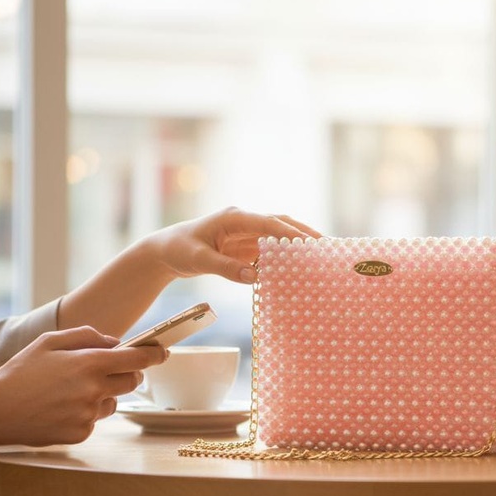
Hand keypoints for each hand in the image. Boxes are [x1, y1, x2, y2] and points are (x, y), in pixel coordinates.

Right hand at [0, 326, 166, 446]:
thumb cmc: (20, 372)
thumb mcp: (50, 342)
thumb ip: (86, 337)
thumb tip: (114, 342)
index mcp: (89, 363)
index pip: (137, 359)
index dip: (154, 355)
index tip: (162, 352)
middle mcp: (93, 390)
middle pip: (131, 381)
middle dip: (127, 374)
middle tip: (108, 370)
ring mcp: (87, 414)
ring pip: (112, 402)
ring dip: (103, 395)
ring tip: (70, 392)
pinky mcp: (79, 434)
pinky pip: (94, 421)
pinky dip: (84, 414)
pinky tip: (60, 409)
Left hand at [144, 206, 321, 283]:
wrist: (167, 250)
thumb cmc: (180, 249)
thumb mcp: (199, 260)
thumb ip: (226, 268)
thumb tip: (254, 277)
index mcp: (234, 218)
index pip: (268, 222)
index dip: (290, 232)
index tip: (310, 242)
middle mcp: (244, 221)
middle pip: (281, 223)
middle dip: (304, 233)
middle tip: (328, 246)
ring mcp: (248, 233)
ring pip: (279, 235)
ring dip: (299, 244)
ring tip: (322, 255)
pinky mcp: (247, 245)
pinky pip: (271, 249)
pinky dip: (287, 257)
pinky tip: (301, 268)